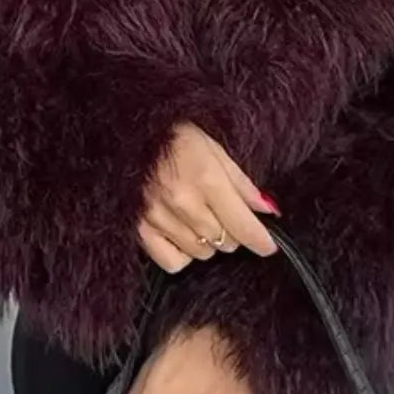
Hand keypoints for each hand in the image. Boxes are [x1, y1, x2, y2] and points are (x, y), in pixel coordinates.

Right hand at [139, 122, 279, 272]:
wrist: (124, 130)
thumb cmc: (172, 134)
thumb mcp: (213, 147)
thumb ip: (241, 183)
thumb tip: (268, 209)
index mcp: (206, 179)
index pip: (243, 226)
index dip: (261, 241)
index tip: (268, 246)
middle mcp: (183, 203)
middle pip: (225, 242)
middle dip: (232, 232)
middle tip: (224, 214)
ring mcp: (159, 218)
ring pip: (201, 253)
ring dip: (208, 242)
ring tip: (199, 218)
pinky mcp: (139, 229)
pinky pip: (171, 262)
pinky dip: (182, 254)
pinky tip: (181, 235)